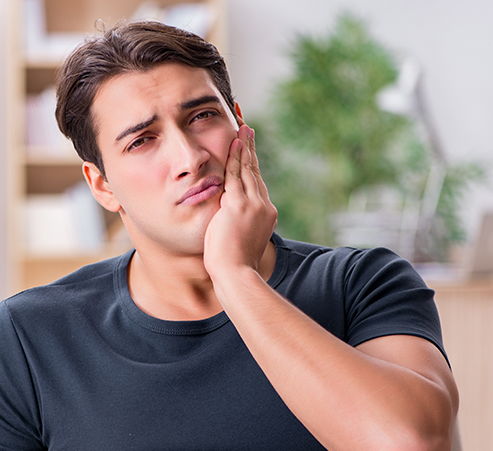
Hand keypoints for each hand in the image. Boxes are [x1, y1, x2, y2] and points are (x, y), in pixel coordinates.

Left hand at [203, 125, 276, 280]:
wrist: (236, 274)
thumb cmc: (234, 265)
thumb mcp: (242, 241)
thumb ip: (240, 226)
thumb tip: (232, 222)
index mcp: (265, 216)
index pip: (257, 185)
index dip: (253, 166)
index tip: (250, 153)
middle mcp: (263, 206)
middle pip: (255, 172)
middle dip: (251, 150)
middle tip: (248, 131)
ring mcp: (253, 204)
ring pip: (248, 169)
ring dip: (244, 147)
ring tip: (243, 129)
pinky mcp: (239, 204)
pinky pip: (236, 174)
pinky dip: (235, 157)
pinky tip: (234, 143)